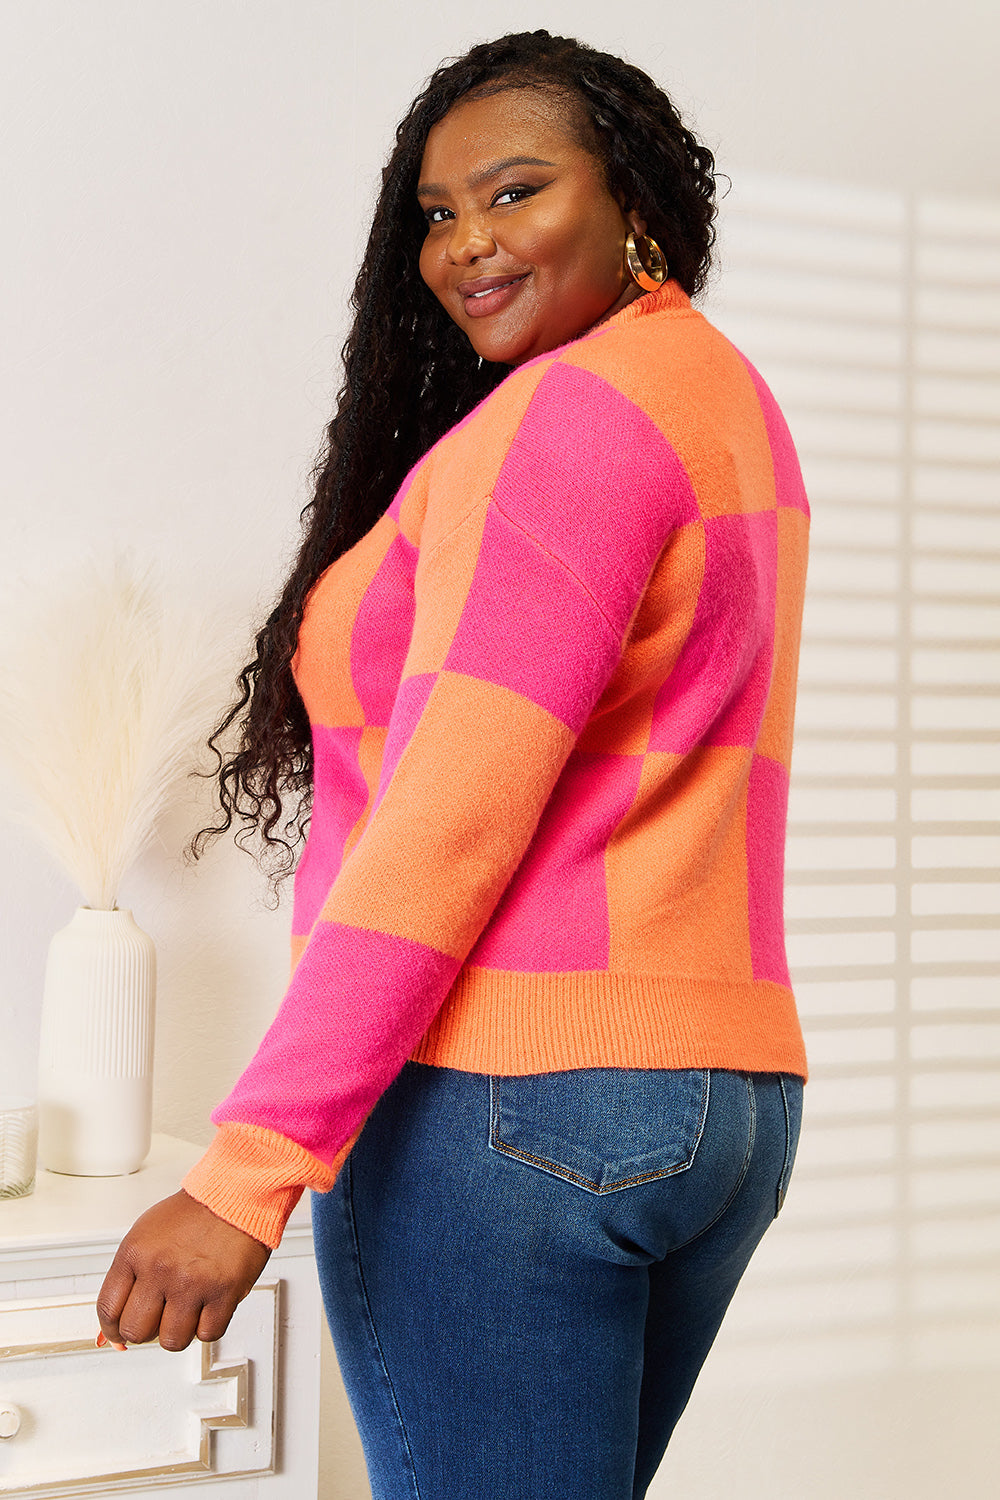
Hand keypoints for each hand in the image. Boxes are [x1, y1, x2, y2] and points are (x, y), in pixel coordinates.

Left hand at [96, 1190, 271, 1351]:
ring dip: (179, 1332)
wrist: (237, 1193)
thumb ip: (129, 1276)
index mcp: (135, 1252)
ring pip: (171, 1341)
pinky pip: (207, 1335)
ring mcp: (192, 1282)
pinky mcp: (223, 1291)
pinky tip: (209, 1307)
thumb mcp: (147, 1234)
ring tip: (187, 1311)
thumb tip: (113, 1324)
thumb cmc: (194, 1213)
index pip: (107, 1309)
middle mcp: (160, 1269)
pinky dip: (208, 1327)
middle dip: (146, 1331)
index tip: (120, 1334)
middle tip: (158, 1319)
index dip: (112, 1330)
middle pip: (135, 1332)